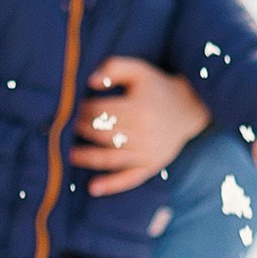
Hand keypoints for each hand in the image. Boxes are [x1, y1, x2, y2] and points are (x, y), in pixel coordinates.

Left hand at [71, 56, 210, 197]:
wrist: (189, 109)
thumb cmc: (157, 88)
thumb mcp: (138, 70)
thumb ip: (113, 68)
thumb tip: (90, 82)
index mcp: (140, 108)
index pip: (102, 111)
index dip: (83, 110)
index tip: (73, 108)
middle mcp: (145, 133)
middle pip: (103, 134)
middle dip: (82, 131)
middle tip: (67, 128)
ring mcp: (148, 153)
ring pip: (112, 158)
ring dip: (88, 158)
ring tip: (70, 155)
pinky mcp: (151, 166)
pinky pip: (129, 179)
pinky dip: (111, 185)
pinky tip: (93, 188)